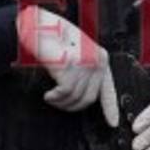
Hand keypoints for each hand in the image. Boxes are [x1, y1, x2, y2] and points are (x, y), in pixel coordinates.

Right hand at [17, 6, 117, 126]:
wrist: (36, 25)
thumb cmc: (53, 39)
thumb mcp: (75, 55)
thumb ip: (85, 73)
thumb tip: (86, 96)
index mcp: (101, 58)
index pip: (108, 89)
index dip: (110, 108)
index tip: (113, 123)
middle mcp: (97, 60)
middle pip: (89, 98)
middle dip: (73, 106)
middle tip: (58, 103)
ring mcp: (85, 63)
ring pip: (76, 97)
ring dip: (61, 102)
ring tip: (51, 97)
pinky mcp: (71, 66)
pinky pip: (65, 93)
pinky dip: (55, 98)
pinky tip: (48, 95)